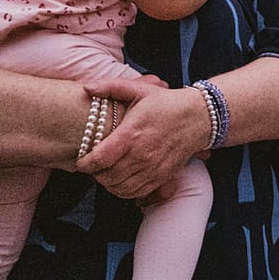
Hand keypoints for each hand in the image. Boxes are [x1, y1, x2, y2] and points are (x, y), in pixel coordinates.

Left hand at [79, 82, 210, 200]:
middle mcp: (141, 155)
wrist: (197, 117)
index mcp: (131, 134)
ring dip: (108, 184)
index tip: (81, 161)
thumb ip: (109, 87)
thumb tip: (85, 88)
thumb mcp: (138, 90)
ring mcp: (153, 168)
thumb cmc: (165, 103)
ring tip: (105, 174)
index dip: (85, 164)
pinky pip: (137, 193)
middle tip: (92, 167)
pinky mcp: (162, 176)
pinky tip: (121, 181)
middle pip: (108, 177)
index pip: (100, 159)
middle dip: (95, 175)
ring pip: (121, 188)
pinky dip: (124, 192)